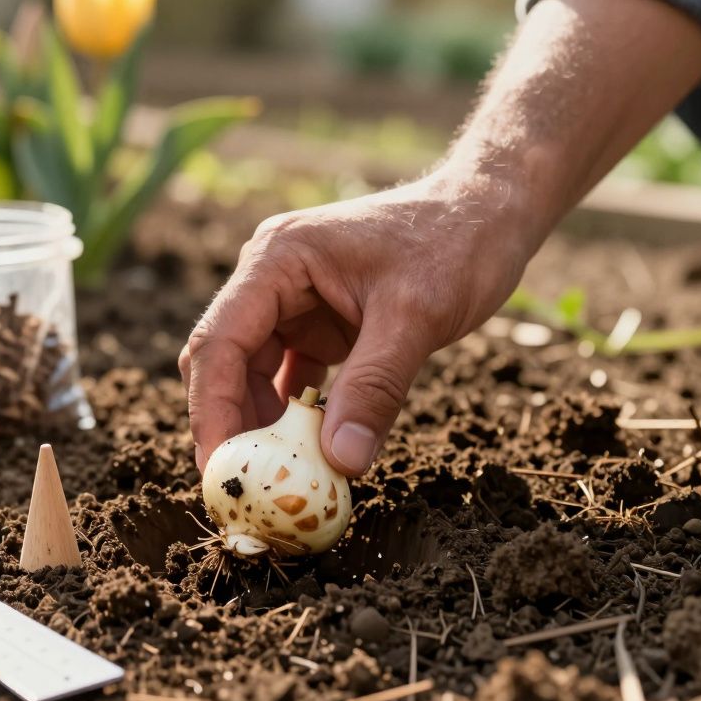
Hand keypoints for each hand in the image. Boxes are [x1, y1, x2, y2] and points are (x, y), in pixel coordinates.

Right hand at [179, 170, 538, 475]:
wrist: (489, 213)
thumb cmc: (455, 242)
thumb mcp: (417, 316)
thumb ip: (375, 388)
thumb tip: (340, 463)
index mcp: (277, 259)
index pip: (219, 340)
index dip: (211, 408)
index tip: (220, 468)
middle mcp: (271, 278)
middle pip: (223, 361)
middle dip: (228, 424)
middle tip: (241, 488)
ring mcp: (292, 302)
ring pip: (251, 374)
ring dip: (261, 426)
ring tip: (277, 479)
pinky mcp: (316, 324)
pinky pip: (287, 378)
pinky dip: (293, 418)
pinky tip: (306, 455)